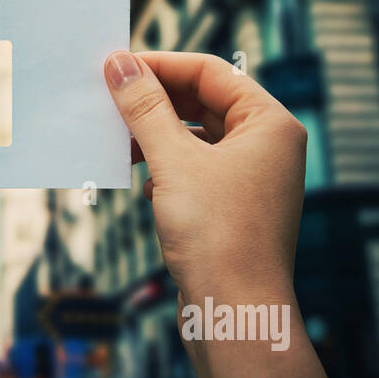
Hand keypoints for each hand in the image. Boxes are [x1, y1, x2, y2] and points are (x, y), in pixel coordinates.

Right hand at [103, 51, 305, 305]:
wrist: (235, 314)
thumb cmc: (217, 235)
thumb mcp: (173, 161)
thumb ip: (145, 108)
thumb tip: (119, 63)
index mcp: (270, 124)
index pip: (211, 72)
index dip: (161, 65)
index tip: (115, 67)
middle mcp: (268, 147)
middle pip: (204, 101)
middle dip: (155, 100)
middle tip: (108, 98)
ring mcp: (252, 180)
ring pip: (196, 137)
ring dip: (155, 135)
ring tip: (117, 140)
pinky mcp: (232, 209)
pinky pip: (194, 170)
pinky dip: (164, 167)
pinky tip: (141, 180)